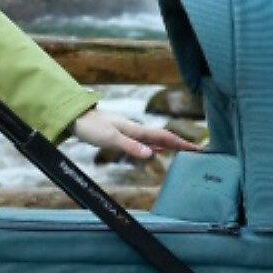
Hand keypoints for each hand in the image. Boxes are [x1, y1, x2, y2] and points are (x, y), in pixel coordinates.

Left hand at [69, 106, 192, 160]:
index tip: (197, 149)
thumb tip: (152, 155)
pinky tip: (158, 151)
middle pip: (163, 137)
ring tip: (184, 151)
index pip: (164, 137)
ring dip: (171, 145)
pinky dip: (156, 146)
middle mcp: (136, 130)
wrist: (75, 118)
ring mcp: (130, 132)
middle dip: (181, 143)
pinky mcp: (123, 136)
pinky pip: (146, 142)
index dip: (181, 143)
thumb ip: (131, 147)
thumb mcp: (110, 139)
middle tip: (197, 152)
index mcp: (136, 130)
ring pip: (156, 139)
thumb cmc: (91, 127)